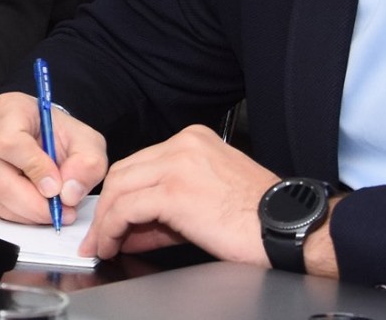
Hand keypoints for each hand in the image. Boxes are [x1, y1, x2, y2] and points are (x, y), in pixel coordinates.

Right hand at [0, 91, 107, 228]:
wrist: (39, 137)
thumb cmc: (58, 136)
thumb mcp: (85, 142)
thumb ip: (87, 164)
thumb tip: (68, 193)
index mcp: (9, 109)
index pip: (10, 143)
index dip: (34, 170)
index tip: (56, 187)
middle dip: (34, 204)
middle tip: (59, 212)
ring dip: (26, 213)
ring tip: (50, 210)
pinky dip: (14, 215)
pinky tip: (31, 206)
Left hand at [80, 125, 330, 271]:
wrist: (286, 229)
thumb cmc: (256, 219)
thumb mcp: (205, 203)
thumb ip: (166, 211)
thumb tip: (131, 228)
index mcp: (193, 141)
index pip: (141, 163)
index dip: (121, 194)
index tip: (111, 219)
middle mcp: (182, 145)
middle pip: (124, 172)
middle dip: (107, 206)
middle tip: (99, 235)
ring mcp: (177, 165)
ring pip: (120, 188)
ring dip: (105, 220)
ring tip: (101, 244)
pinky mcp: (174, 192)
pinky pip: (127, 208)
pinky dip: (112, 228)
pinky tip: (111, 244)